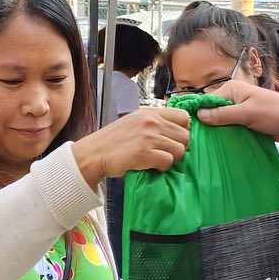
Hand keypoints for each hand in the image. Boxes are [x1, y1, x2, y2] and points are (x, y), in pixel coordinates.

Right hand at [73, 106, 189, 186]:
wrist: (93, 153)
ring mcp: (147, 136)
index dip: (183, 130)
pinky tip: (152, 165)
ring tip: (158, 159)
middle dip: (179, 147)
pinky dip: (163, 167)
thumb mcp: (136, 121)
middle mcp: (151, 121)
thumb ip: (156, 122)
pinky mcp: (143, 153)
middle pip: (185, 135)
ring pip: (180, 149)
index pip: (184, 116)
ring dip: (172, 158)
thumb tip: (180, 130)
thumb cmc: (115, 140)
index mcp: (150, 112)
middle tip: (166, 153)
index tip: (174, 139)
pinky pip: (168, 161)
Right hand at [196, 81, 278, 141]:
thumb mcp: (247, 113)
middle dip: (208, 125)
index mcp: (232, 90)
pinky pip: (231, 130)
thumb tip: (200, 115)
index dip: (199, 113)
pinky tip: (220, 147)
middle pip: (213, 112)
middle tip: (198, 141)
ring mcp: (240, 112)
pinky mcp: (246, 123)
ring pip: (221, 123)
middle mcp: (234, 99)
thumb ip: (223, 114)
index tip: (190, 129)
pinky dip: (227, 136)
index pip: (207, 100)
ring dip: (218, 132)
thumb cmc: (276, 112)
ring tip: (207, 146)